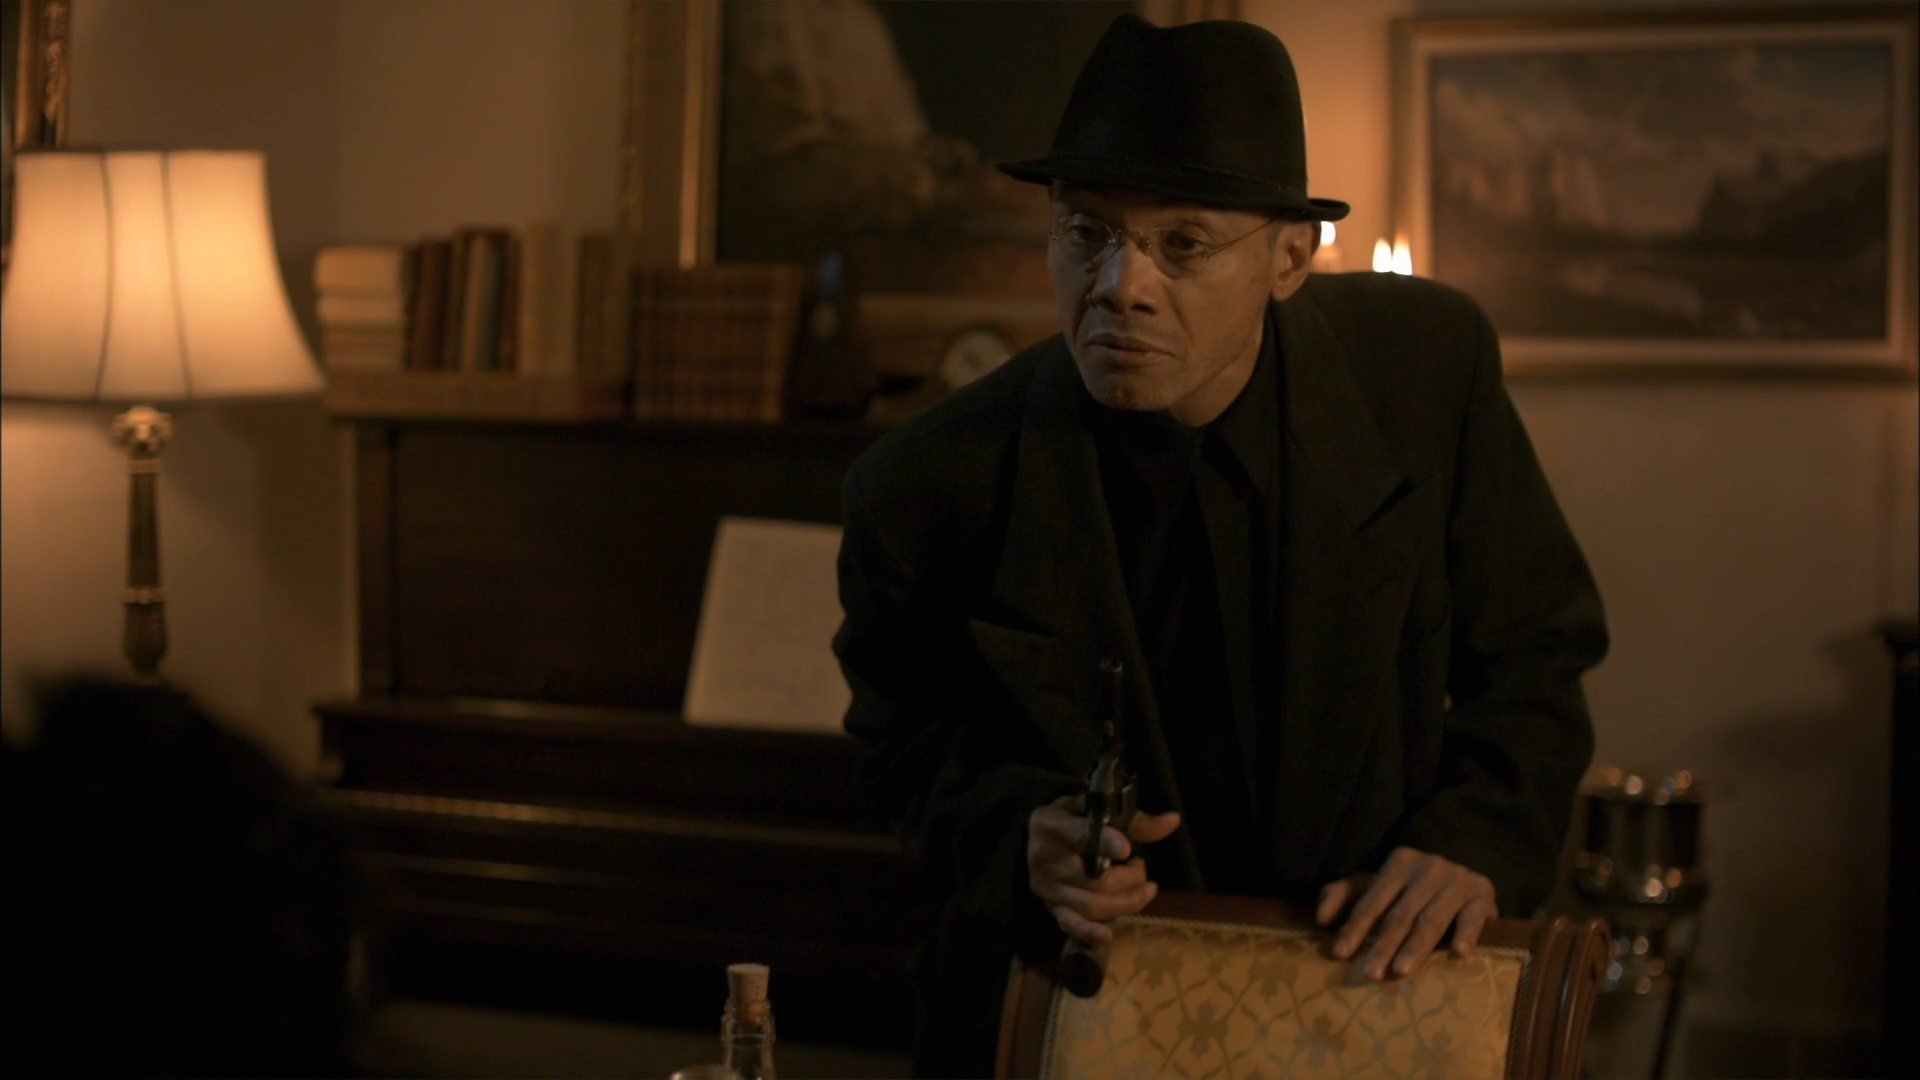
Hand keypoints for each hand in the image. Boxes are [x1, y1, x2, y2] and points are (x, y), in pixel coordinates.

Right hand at [1027, 796, 1180, 944]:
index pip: (1079, 834)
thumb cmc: (1074, 820)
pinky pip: (1070, 924)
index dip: (1105, 843)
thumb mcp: (1099, 810)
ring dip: (1127, 902)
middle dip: (1130, 878)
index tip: (1127, 850)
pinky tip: (1107, 935)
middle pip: (1094, 878)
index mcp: (1050, 824)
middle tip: (1142, 868)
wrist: (1038, 839)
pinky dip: (1089, 931)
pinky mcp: (1052, 907)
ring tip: (1145, 889)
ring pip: (1091, 905)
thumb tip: (1173, 821)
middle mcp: (1043, 858)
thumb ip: (1135, 820)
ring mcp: (1047, 887)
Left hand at [1315, 846, 1495, 979]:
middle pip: (1401, 913)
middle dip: (1383, 944)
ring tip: (1401, 971)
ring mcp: (1457, 880)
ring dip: (1417, 946)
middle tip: (1370, 973)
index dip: (1355, 927)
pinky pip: (1473, 917)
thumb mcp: (1377, 885)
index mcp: (1399, 862)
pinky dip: (1467, 933)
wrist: (1464, 875)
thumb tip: (1320, 919)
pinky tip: (1459, 953)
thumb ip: (1344, 896)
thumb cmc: (1411, 887)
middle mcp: (1428, 867)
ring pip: (1432, 919)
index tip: (1340, 953)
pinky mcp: (1482, 894)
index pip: (1373, 900)